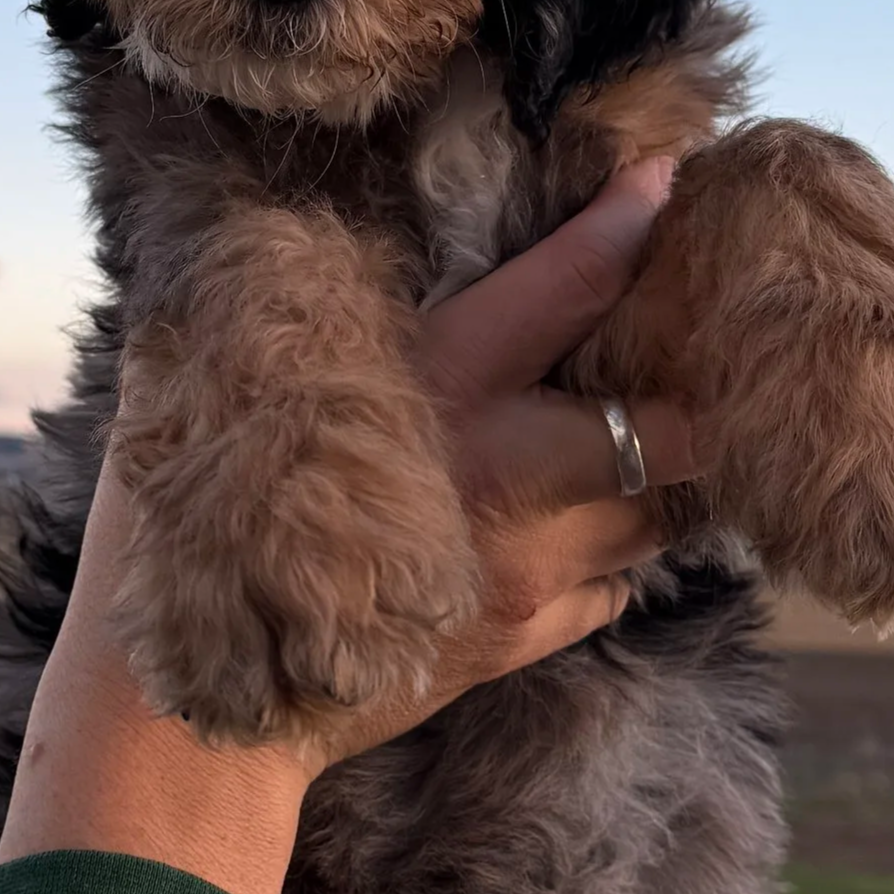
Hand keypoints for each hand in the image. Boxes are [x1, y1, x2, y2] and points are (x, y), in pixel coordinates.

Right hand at [0, 158, 696, 893]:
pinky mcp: (523, 637)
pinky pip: (613, 587)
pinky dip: (607, 556)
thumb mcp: (252, 394)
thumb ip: (332, 329)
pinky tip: (566, 532)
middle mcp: (499, 474)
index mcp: (432, 389)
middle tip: (689, 362)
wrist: (199, 712)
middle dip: (696, 397)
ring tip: (634, 443)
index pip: (560, 288)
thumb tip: (354, 252)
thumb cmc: (197, 526)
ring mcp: (523, 568)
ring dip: (655, 479)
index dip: (628, 228)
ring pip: (654, 513)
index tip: (671, 181)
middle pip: (662, 428)